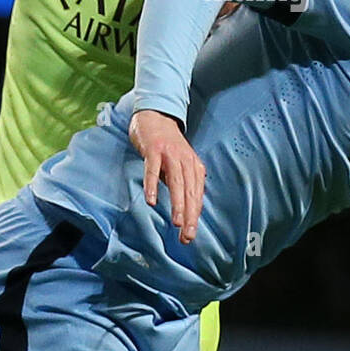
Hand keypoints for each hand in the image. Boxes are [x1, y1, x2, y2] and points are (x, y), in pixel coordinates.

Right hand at [128, 109, 205, 243]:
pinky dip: (152, 185)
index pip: (197, 195)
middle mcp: (186, 160)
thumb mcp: (180, 164)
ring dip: (178, 203)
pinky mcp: (154, 149)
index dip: (194, 216)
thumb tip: (186, 209)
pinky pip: (153, 169)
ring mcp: (170, 154)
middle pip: (190, 191)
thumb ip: (183, 183)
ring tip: (177, 222)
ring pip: (177, 182)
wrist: (155, 115)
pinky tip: (151, 200)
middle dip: (190, 215)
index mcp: (194, 166)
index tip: (190, 235)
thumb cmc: (166, 145)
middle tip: (187, 235)